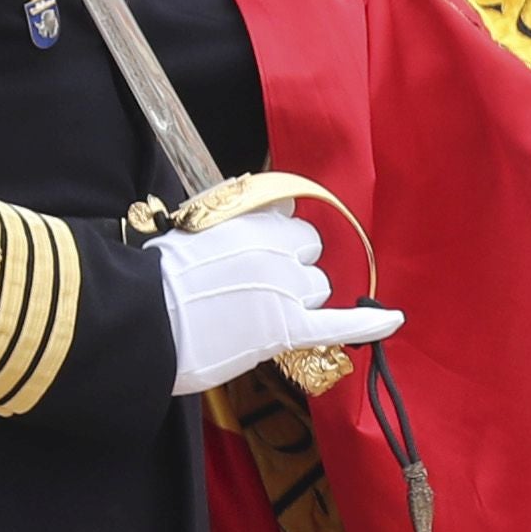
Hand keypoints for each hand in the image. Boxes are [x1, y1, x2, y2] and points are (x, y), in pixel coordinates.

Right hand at [159, 208, 401, 395]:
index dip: (281, 245)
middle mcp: (275, 250)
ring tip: (257, 317)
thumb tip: (275, 203)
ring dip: (301, 301)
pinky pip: (340, 323)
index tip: (262, 258)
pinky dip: (370, 323)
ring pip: (319, 290)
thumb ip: (235, 217)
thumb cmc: (151, 278)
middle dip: (293, 273)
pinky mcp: (285, 328)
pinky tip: (394, 318)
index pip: (291, 223)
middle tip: (254, 293)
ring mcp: (284, 289)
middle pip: (310, 257)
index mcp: (250, 222)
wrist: (136, 318)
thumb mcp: (192, 228)